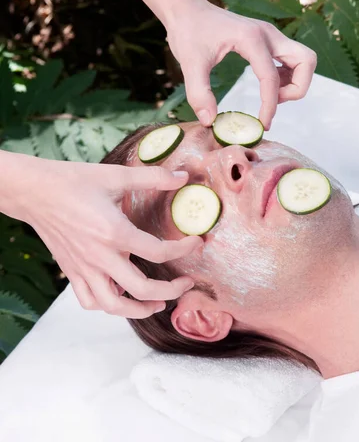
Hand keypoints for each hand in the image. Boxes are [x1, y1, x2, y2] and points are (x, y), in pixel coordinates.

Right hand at [10, 156, 201, 317]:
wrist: (36, 191)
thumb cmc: (74, 181)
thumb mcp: (116, 175)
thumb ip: (153, 177)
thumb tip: (184, 177)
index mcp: (115, 232)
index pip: (158, 251)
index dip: (184, 249)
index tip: (197, 243)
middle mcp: (100, 256)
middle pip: (142, 289)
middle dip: (170, 291)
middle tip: (186, 284)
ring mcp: (84, 268)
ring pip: (113, 306)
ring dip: (140, 309)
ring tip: (157, 304)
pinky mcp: (72, 272)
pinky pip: (90, 301)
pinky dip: (108, 306)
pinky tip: (121, 297)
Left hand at [166, 0, 316, 128]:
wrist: (188, 9)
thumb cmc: (188, 31)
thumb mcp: (189, 63)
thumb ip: (199, 93)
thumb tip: (209, 121)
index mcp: (251, 38)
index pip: (271, 78)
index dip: (270, 106)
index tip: (263, 125)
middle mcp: (267, 34)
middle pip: (306, 61)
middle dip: (297, 88)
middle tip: (275, 101)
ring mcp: (270, 35)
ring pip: (304, 60)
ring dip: (295, 82)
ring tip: (271, 95)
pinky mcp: (268, 40)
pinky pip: (292, 60)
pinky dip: (288, 77)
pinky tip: (267, 85)